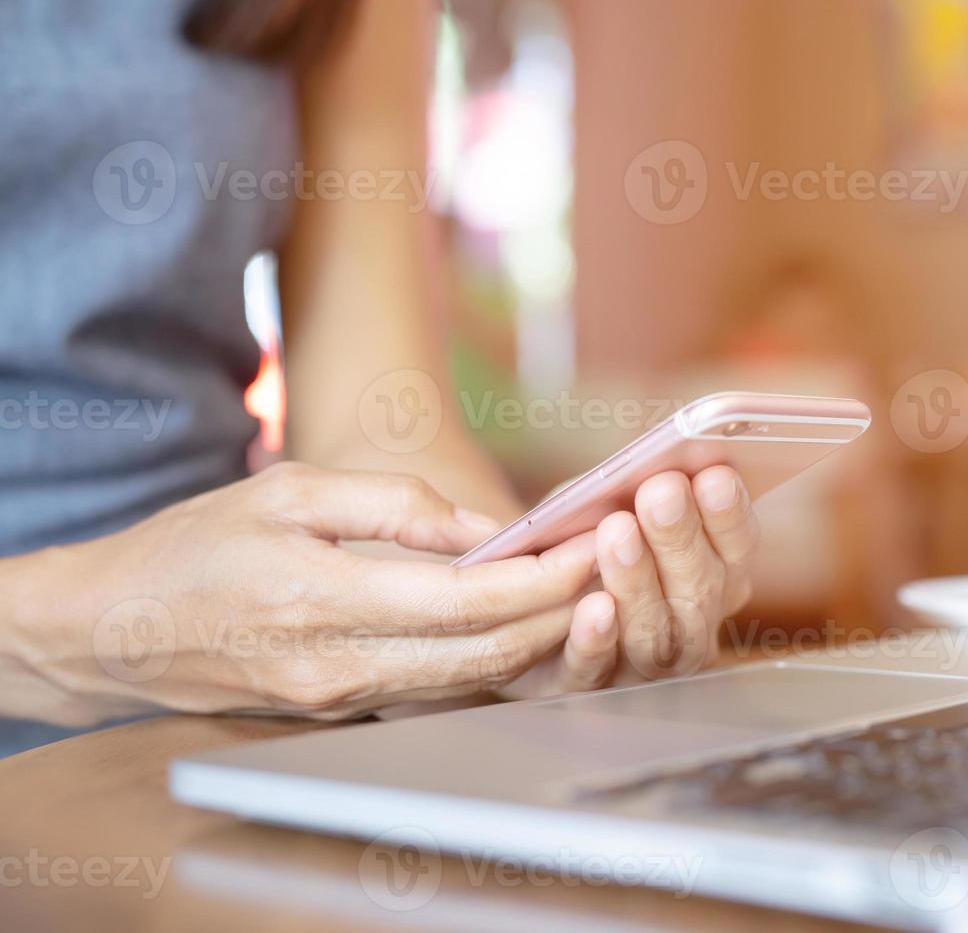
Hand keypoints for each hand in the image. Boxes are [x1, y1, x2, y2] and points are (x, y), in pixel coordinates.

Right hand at [2, 463, 603, 724]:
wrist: (113, 630)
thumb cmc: (196, 544)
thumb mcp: (290, 491)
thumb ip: (392, 504)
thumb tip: (480, 528)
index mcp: (325, 599)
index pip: (468, 603)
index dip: (543, 579)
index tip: (596, 547)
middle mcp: (340, 667)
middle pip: (485, 656)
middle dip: (561, 615)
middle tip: (616, 568)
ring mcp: (340, 701)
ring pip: (468, 684)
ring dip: (535, 644)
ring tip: (588, 594)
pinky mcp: (338, 713)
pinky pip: (435, 692)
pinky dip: (489, 662)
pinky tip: (524, 627)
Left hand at [498, 465, 759, 696]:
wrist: (517, 591)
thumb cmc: (576, 533)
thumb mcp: (608, 500)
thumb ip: (637, 487)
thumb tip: (658, 460)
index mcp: (713, 574)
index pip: (737, 549)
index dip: (730, 516)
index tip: (715, 475)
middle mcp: (690, 626)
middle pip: (700, 594)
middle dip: (681, 541)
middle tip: (662, 493)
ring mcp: (641, 665)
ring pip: (656, 637)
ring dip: (639, 583)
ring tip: (617, 531)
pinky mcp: (583, 687)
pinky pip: (594, 672)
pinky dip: (597, 641)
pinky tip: (594, 607)